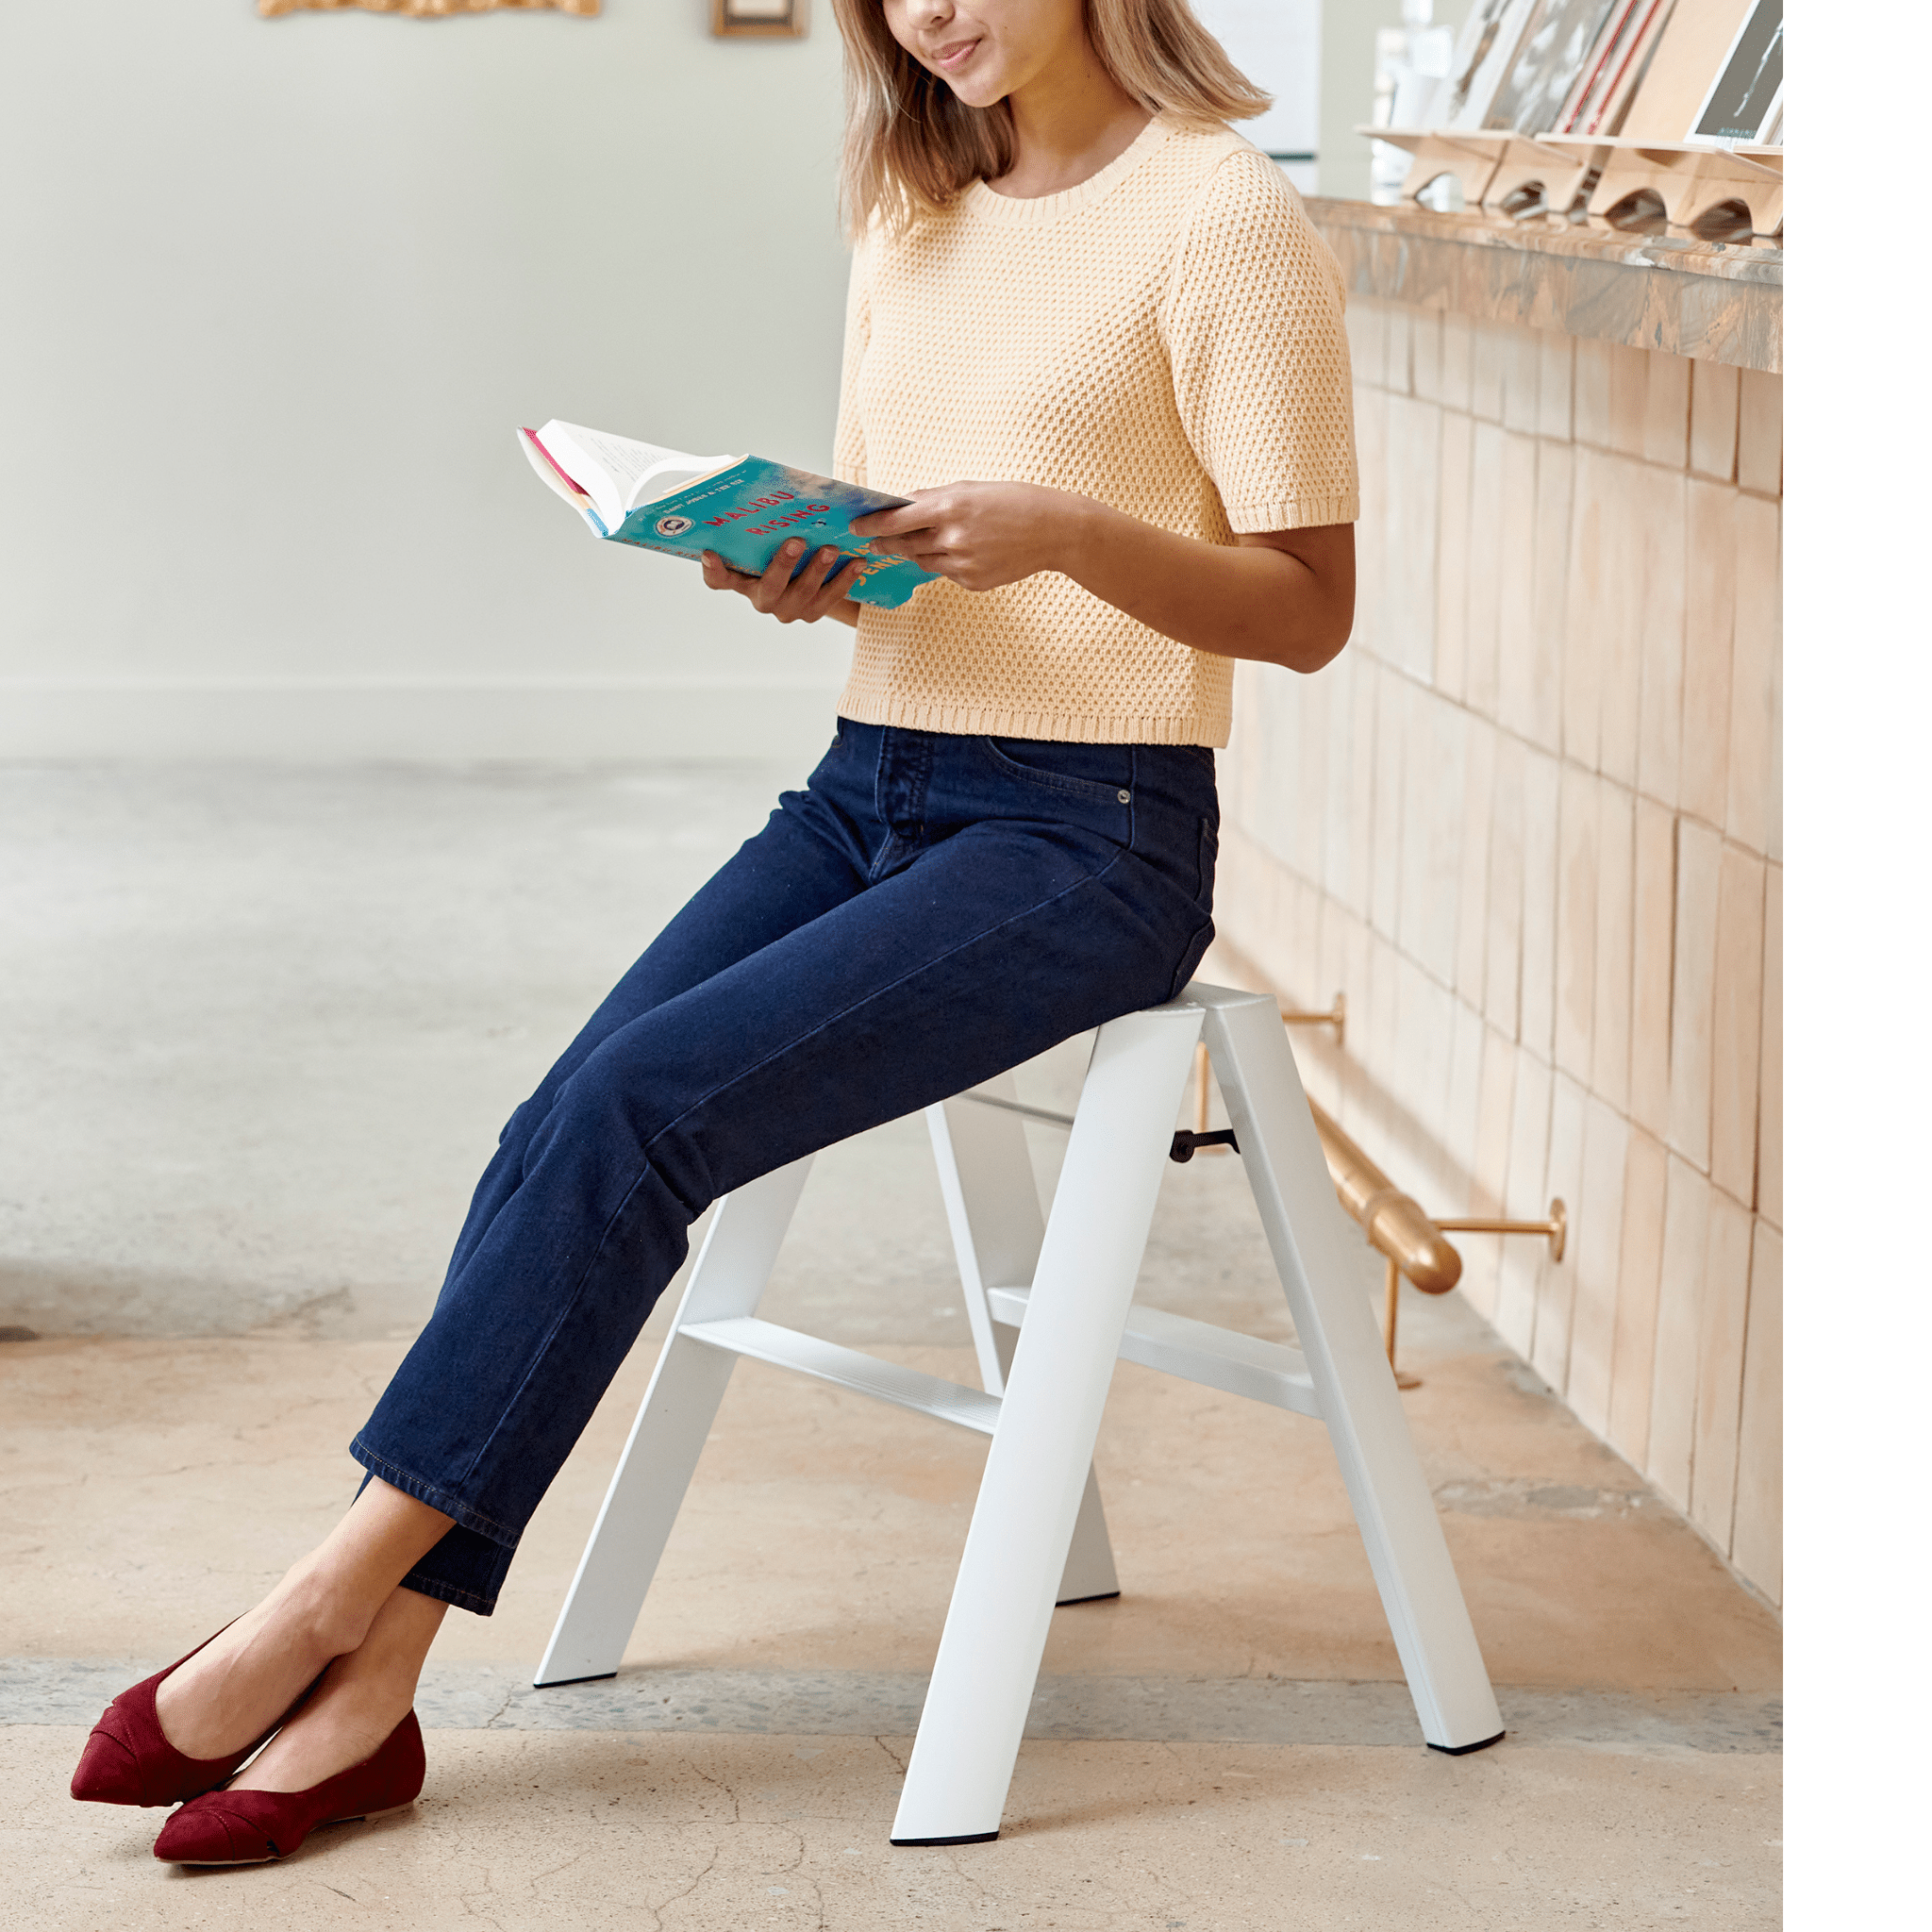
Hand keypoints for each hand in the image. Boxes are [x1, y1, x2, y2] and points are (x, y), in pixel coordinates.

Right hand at [700, 539, 865, 624]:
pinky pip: (830, 598)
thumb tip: (755, 481)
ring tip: (832, 549)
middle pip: (768, 587)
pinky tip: (857, 562)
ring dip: (818, 570)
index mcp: (741, 580)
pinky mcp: (812, 613)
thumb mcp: (765, 538)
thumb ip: (759, 523)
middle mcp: (762, 599)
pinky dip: (845, 579)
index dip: (714, 571)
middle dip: (783, 565)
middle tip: (796, 541)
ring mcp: (787, 609)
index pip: (719, 581)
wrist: (810, 579)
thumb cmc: (779, 548)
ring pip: (803, 594)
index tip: (710, 553)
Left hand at [849, 481, 1089, 592]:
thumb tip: (903, 504)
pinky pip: (947, 573)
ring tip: (927, 541)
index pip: (896, 520)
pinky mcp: (973, 582)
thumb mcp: (971, 489)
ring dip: (917, 552)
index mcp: (950, 508)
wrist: (1054, 531)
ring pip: (923, 561)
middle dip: (886, 543)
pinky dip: (947, 562)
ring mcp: (963, 564)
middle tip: (873, 541)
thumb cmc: (1014, 502)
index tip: (855, 525)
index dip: (871, 524)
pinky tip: (966, 551)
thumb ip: (934, 498)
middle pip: (904, 545)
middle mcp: (953, 538)